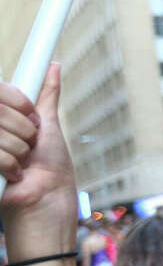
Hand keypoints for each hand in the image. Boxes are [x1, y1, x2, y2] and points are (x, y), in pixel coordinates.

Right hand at [0, 63, 75, 217]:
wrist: (46, 198)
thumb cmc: (50, 166)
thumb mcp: (48, 124)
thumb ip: (46, 96)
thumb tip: (54, 66)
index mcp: (3, 118)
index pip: (2, 94)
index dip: (18, 104)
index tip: (31, 118)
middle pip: (3, 112)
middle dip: (25, 131)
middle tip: (30, 147)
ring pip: (0, 133)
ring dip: (19, 151)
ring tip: (23, 163)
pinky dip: (10, 165)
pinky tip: (13, 175)